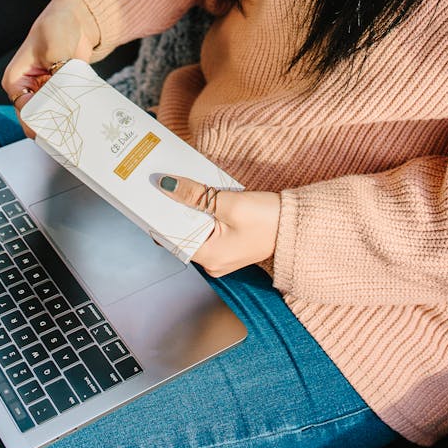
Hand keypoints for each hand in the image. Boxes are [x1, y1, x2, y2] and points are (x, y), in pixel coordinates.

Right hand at [2, 0, 99, 137]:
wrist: (76, 20)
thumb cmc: (57, 25)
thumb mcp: (55, 46)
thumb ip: (58, 69)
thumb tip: (66, 91)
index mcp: (16, 81)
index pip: (24, 111)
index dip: (41, 122)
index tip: (59, 126)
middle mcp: (28, 90)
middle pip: (38, 119)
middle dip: (55, 125)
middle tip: (72, 130)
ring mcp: (45, 93)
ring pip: (53, 118)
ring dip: (66, 121)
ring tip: (81, 126)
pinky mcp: (62, 93)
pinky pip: (67, 110)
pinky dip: (76, 114)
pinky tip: (87, 117)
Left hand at [157, 175, 280, 276]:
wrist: (297, 226)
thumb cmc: (268, 219)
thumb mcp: (228, 204)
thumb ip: (195, 195)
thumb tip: (166, 185)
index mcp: (209, 258)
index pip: (172, 237)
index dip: (159, 215)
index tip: (149, 196)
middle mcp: (212, 263)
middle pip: (182, 232)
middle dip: (173, 209)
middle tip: (161, 184)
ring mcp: (221, 256)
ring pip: (194, 229)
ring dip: (188, 208)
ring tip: (177, 186)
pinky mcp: (229, 246)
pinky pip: (207, 229)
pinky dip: (201, 213)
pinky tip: (197, 194)